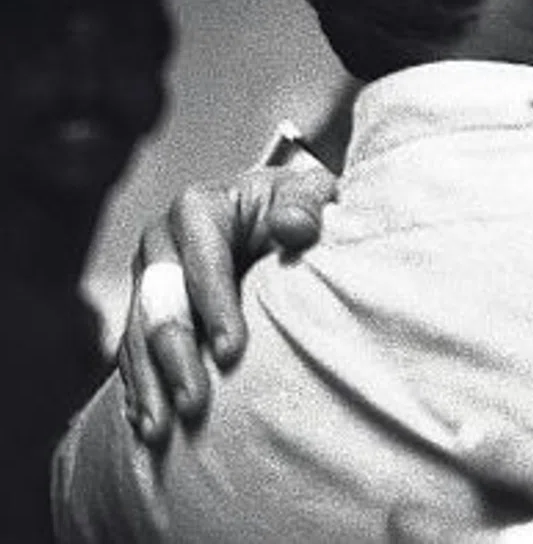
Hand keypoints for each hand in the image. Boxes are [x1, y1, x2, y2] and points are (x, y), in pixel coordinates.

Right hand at [116, 163, 338, 444]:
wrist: (272, 212)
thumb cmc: (296, 206)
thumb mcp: (309, 193)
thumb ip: (305, 204)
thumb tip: (293, 226)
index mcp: (197, 209)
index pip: (203, 262)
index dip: (215, 308)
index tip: (230, 353)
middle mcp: (161, 243)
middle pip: (160, 305)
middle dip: (175, 357)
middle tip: (194, 404)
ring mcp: (147, 280)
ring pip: (137, 337)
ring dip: (149, 384)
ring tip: (160, 430)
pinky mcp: (143, 313)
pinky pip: (132, 355)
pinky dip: (139, 389)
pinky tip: (146, 424)